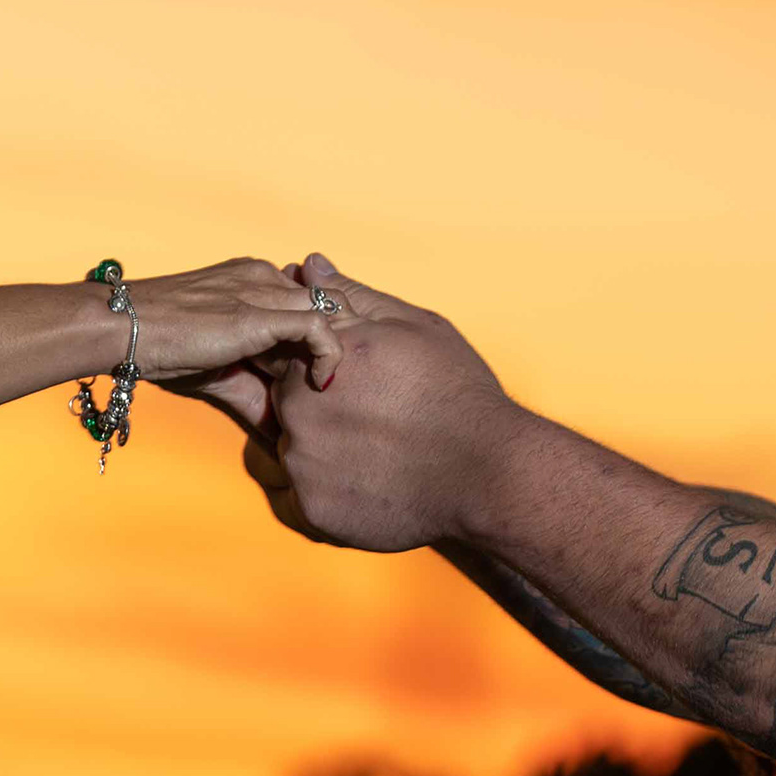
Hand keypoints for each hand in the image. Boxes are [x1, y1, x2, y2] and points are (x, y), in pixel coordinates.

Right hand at [122, 255, 345, 392]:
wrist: (121, 329)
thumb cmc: (157, 348)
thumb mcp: (217, 370)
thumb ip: (254, 392)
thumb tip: (281, 438)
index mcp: (252, 280)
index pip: (309, 299)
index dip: (323, 337)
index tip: (321, 376)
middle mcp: (263, 277)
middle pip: (328, 301)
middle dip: (339, 340)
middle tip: (331, 383)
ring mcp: (262, 290)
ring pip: (330, 308)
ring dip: (337, 347)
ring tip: (329, 383)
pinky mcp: (259, 313)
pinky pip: (318, 325)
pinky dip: (330, 354)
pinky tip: (321, 383)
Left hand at [240, 253, 519, 551]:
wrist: (488, 472)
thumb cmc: (456, 392)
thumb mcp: (411, 328)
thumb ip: (351, 299)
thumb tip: (308, 264)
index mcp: (317, 358)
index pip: (286, 355)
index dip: (321, 370)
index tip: (360, 387)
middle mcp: (299, 408)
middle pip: (287, 406)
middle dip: (320, 412)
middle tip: (379, 424)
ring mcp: (302, 462)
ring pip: (292, 455)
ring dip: (323, 455)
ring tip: (380, 457)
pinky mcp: (312, 511)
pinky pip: (300, 502)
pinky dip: (329, 495)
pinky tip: (373, 486)